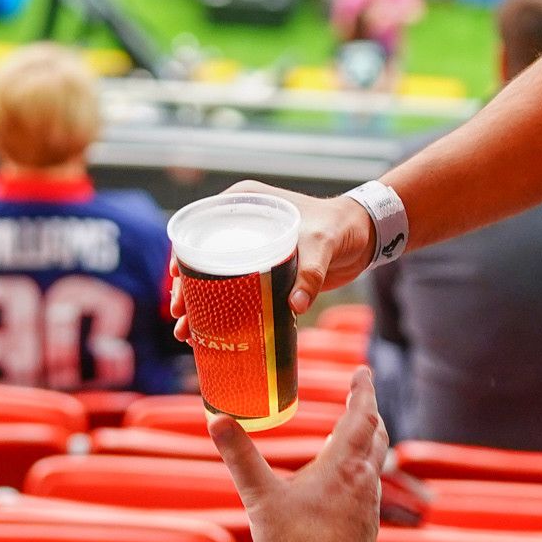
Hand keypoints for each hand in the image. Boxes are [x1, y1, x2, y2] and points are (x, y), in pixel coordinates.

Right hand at [169, 181, 377, 336]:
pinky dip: (222, 312)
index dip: (183, 255)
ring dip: (199, 306)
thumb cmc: (341, 227)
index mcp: (245, 204)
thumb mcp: (322, 243)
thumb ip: (309, 272)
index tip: (176, 280)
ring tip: (186, 335)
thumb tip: (295, 305)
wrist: (365, 236)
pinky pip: (235, 292)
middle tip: (180, 318)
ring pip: (214, 279)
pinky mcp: (263, 271)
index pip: (201, 229)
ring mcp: (250, 249)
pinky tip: (210, 336)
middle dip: (187, 290)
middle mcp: (241, 224)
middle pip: (201, 259)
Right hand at [211, 367, 384, 541]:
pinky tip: (345, 485)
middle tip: (359, 396)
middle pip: (376, 436)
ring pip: (376, 464)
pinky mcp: (367, 529)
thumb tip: (216, 419)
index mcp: (343, 467)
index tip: (361, 371)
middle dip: (368, 412)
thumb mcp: (259, 496)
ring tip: (350, 435)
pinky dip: (362, 471)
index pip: (362, 415)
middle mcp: (365, 482)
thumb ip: (239, 456)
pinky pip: (370, 489)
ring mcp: (369, 507)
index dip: (362, 390)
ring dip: (367, 442)